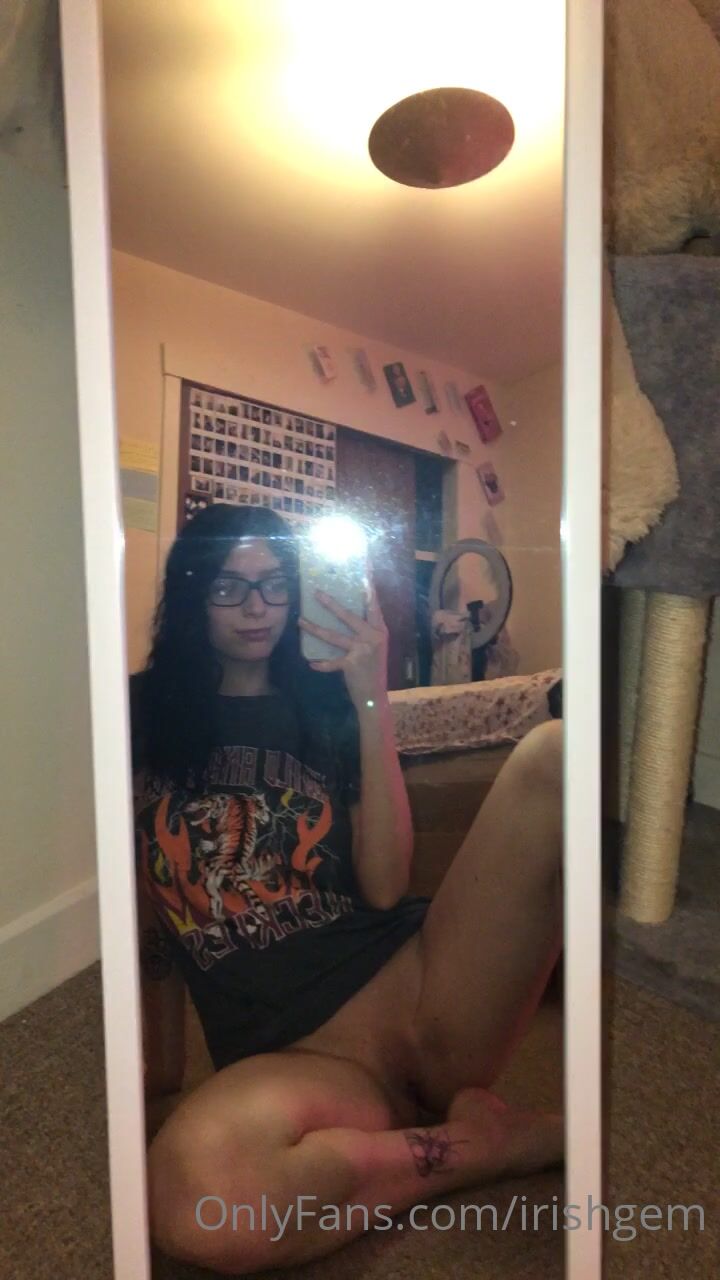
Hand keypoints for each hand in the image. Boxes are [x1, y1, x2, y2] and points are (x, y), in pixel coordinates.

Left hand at [298, 582, 388, 709]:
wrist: (375, 697)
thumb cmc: (373, 669)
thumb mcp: (375, 646)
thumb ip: (365, 630)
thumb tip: (345, 613)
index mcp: (379, 629)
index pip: (373, 603)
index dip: (368, 585)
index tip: (364, 567)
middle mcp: (373, 636)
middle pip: (349, 615)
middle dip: (331, 603)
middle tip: (316, 592)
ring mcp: (363, 650)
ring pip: (333, 636)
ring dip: (314, 628)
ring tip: (300, 621)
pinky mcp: (352, 664)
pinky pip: (331, 662)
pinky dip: (321, 664)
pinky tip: (311, 663)